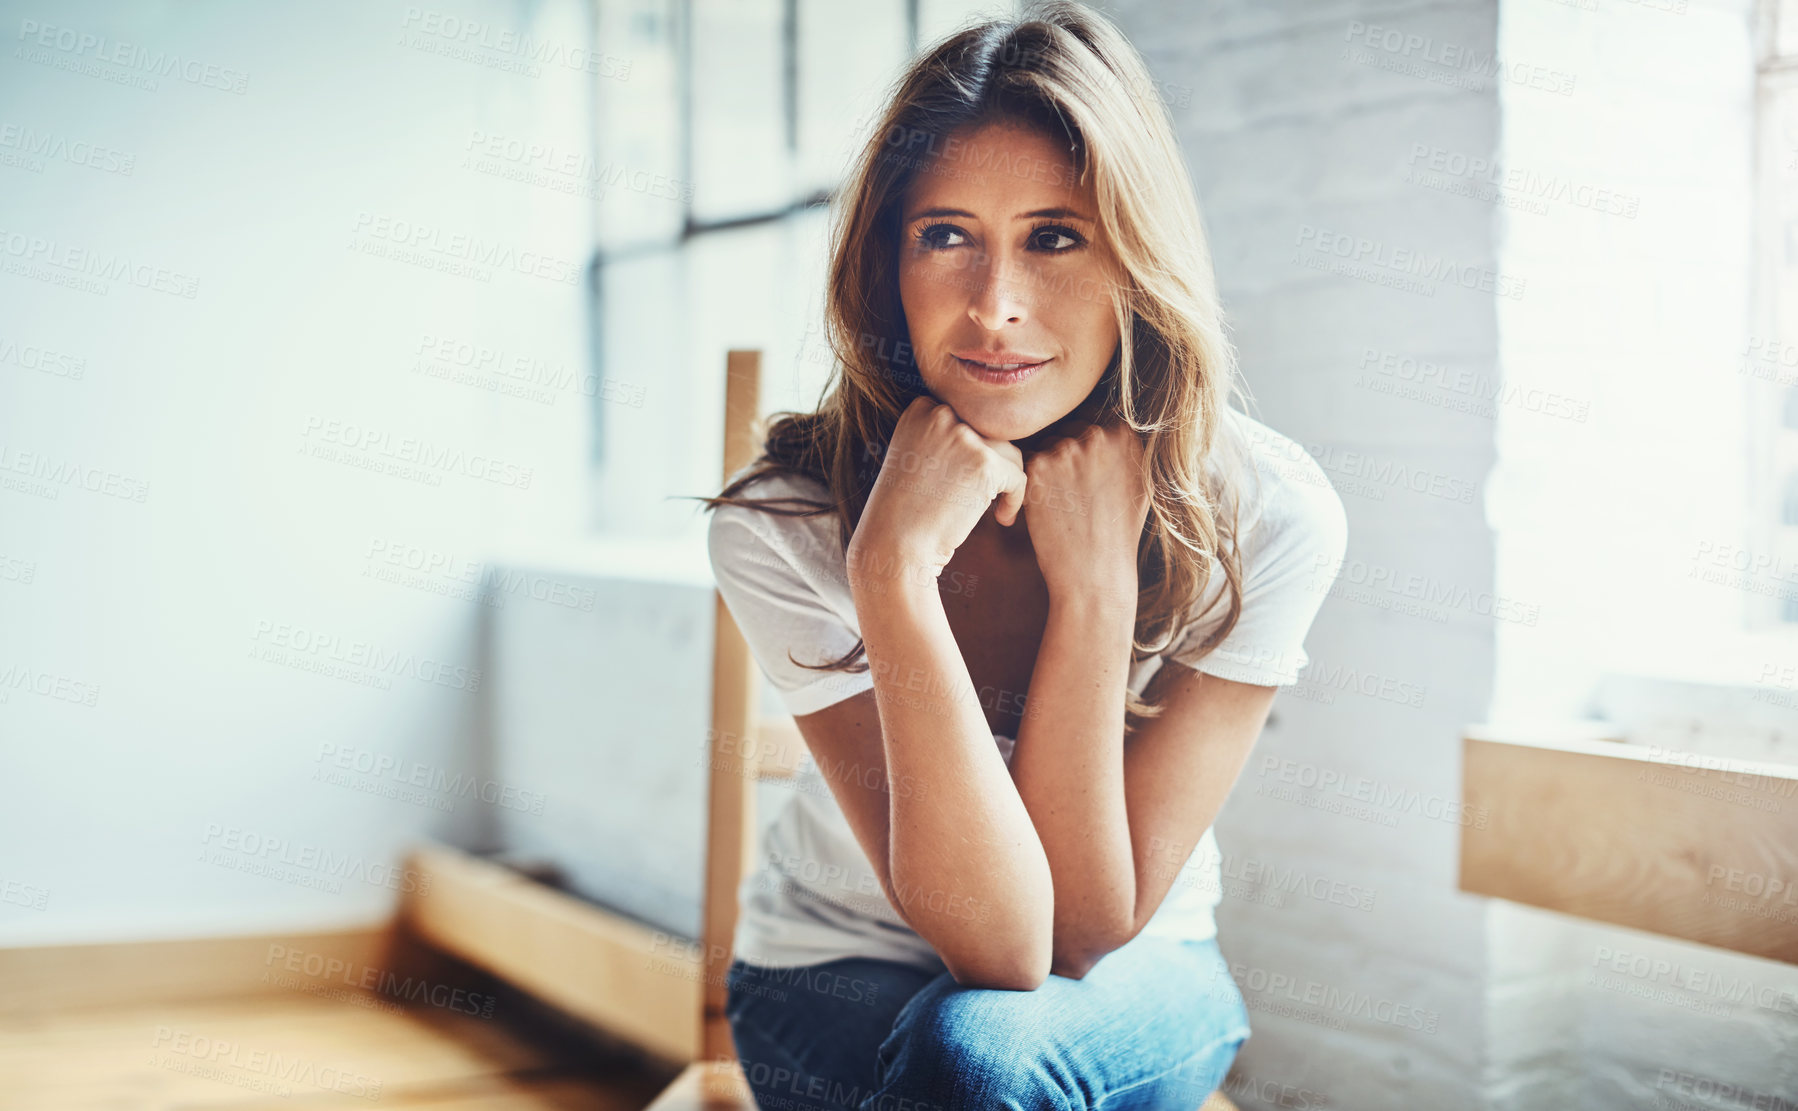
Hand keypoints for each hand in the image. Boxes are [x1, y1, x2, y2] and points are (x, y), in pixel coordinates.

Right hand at [849, 396, 1027, 589]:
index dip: (972, 451)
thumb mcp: (912, 457)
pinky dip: (1015, 500)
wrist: (894, 544)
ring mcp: (964, 437)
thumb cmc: (903, 511)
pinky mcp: (984, 464)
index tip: (963, 479)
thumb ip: (942, 438)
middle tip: (979, 497)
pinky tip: (1002, 519)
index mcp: (921, 410)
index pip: (967, 419)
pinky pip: (1018, 477)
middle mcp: (941, 415)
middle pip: (990, 433)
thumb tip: (988, 436)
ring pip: (1009, 453)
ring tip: (993, 508)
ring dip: (1005, 481)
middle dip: (991, 465)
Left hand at [1021, 421, 1150, 603]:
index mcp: (1125, 435)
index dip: (1085, 446)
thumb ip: (1124, 448)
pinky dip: (1032, 482)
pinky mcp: (1037, 467)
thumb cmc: (1117, 533)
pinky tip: (1047, 507)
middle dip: (1065, 452)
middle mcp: (1098, 435)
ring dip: (1047, 466)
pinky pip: (1026, 462)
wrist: (1095, 573)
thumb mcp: (1140, 482)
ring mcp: (1066, 449)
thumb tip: (1110, 425)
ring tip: (1063, 502)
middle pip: (1067, 428)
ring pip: (1045, 444)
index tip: (1086, 470)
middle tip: (1071, 490)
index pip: (1093, 419)